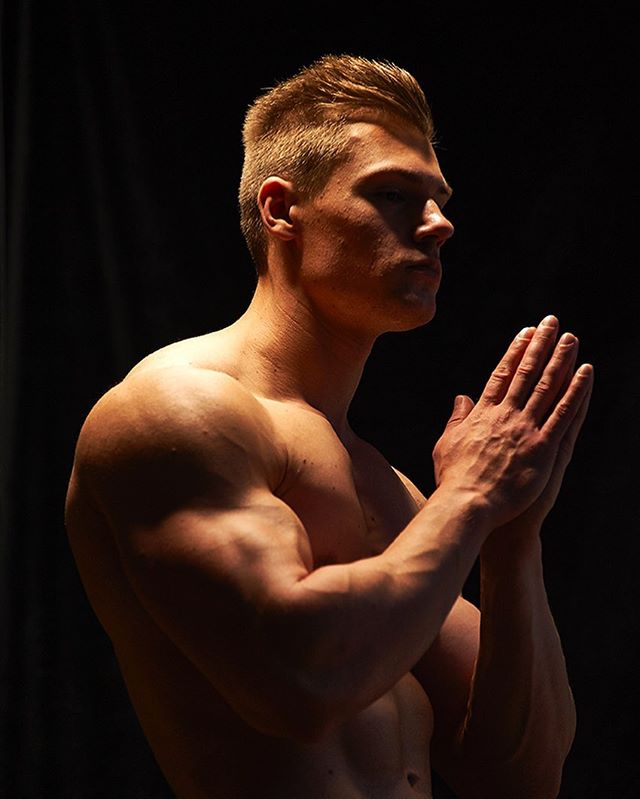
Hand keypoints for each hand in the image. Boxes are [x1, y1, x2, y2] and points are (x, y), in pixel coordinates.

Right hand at [433, 316, 593, 529]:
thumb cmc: (453, 478)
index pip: (502, 375)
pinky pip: (564, 413)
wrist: (467, 503)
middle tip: (551, 323)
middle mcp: (506, 415)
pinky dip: (576, 390)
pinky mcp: (543, 447)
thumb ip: (456, 419)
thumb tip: (462, 398)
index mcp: (483, 414)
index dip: (515, 351)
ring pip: (548, 386)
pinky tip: (586, 373)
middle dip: (540, 345)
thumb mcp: (446, 444)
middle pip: (527, 373)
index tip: (525, 333)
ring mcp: (526, 429)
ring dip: (561, 359)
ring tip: (571, 339)